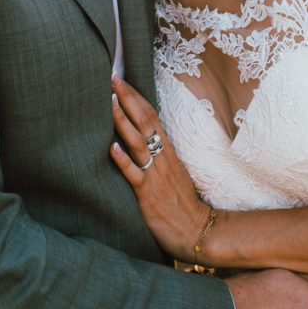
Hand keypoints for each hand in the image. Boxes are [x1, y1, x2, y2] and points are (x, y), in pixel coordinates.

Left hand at [110, 74, 208, 262]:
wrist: (198, 231)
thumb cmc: (180, 201)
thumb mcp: (171, 170)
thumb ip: (157, 152)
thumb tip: (140, 135)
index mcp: (166, 150)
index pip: (150, 115)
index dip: (135, 96)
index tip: (121, 78)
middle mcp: (161, 157)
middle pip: (145, 120)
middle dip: (128, 98)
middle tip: (113, 77)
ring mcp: (155, 175)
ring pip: (139, 142)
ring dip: (123, 121)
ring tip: (110, 103)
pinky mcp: (149, 195)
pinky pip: (136, 175)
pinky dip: (123, 160)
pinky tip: (112, 148)